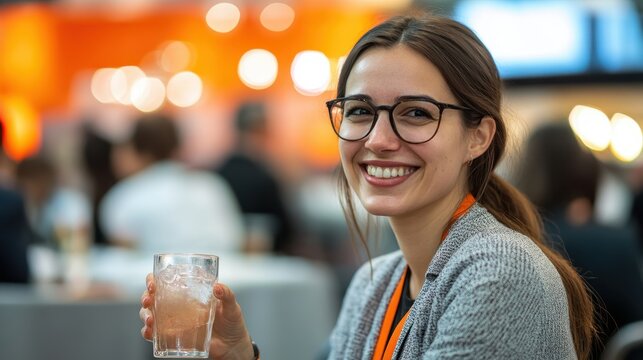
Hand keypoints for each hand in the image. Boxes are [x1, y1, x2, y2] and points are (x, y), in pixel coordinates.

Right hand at [139, 274, 254, 359]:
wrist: (232, 346)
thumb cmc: (232, 323)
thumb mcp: (231, 306)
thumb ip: (227, 295)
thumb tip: (217, 287)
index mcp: (189, 294)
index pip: (166, 282)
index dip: (154, 280)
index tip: (153, 283)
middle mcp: (177, 306)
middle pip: (152, 297)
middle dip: (145, 297)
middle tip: (148, 300)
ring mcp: (174, 322)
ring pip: (150, 315)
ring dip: (145, 316)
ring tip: (150, 320)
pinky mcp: (174, 337)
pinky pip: (155, 335)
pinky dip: (148, 334)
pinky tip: (149, 333)